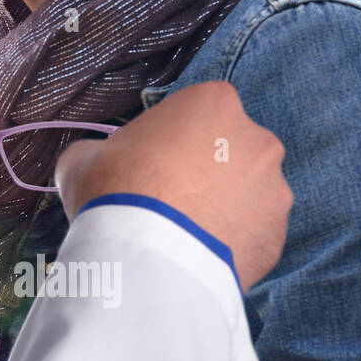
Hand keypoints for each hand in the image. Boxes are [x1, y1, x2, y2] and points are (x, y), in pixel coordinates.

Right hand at [54, 81, 291, 291]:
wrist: (147, 258)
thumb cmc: (115, 189)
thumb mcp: (83, 156)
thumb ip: (102, 151)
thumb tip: (101, 162)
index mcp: (213, 102)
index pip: (194, 112)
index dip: (168, 137)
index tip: (148, 161)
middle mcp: (256, 138)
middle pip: (228, 149)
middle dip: (204, 169)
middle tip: (166, 197)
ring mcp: (274, 188)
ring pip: (244, 193)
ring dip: (220, 206)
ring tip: (183, 232)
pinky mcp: (278, 234)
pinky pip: (251, 233)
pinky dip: (230, 241)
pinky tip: (198, 253)